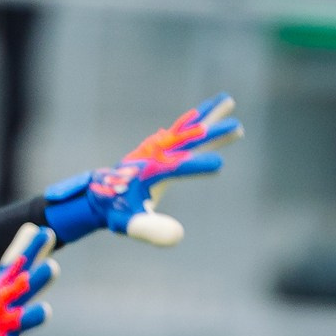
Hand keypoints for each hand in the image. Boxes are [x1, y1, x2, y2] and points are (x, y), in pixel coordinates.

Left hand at [43, 94, 242, 246]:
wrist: (98, 193)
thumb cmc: (115, 211)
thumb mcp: (129, 224)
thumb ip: (150, 230)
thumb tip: (178, 235)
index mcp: (150, 172)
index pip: (177, 168)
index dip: (197, 167)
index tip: (219, 167)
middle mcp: (155, 155)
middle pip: (188, 141)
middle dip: (212, 135)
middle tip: (237, 127)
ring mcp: (157, 148)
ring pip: (187, 128)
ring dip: (208, 115)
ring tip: (228, 100)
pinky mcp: (159, 147)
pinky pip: (181, 130)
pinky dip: (195, 121)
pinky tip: (206, 117)